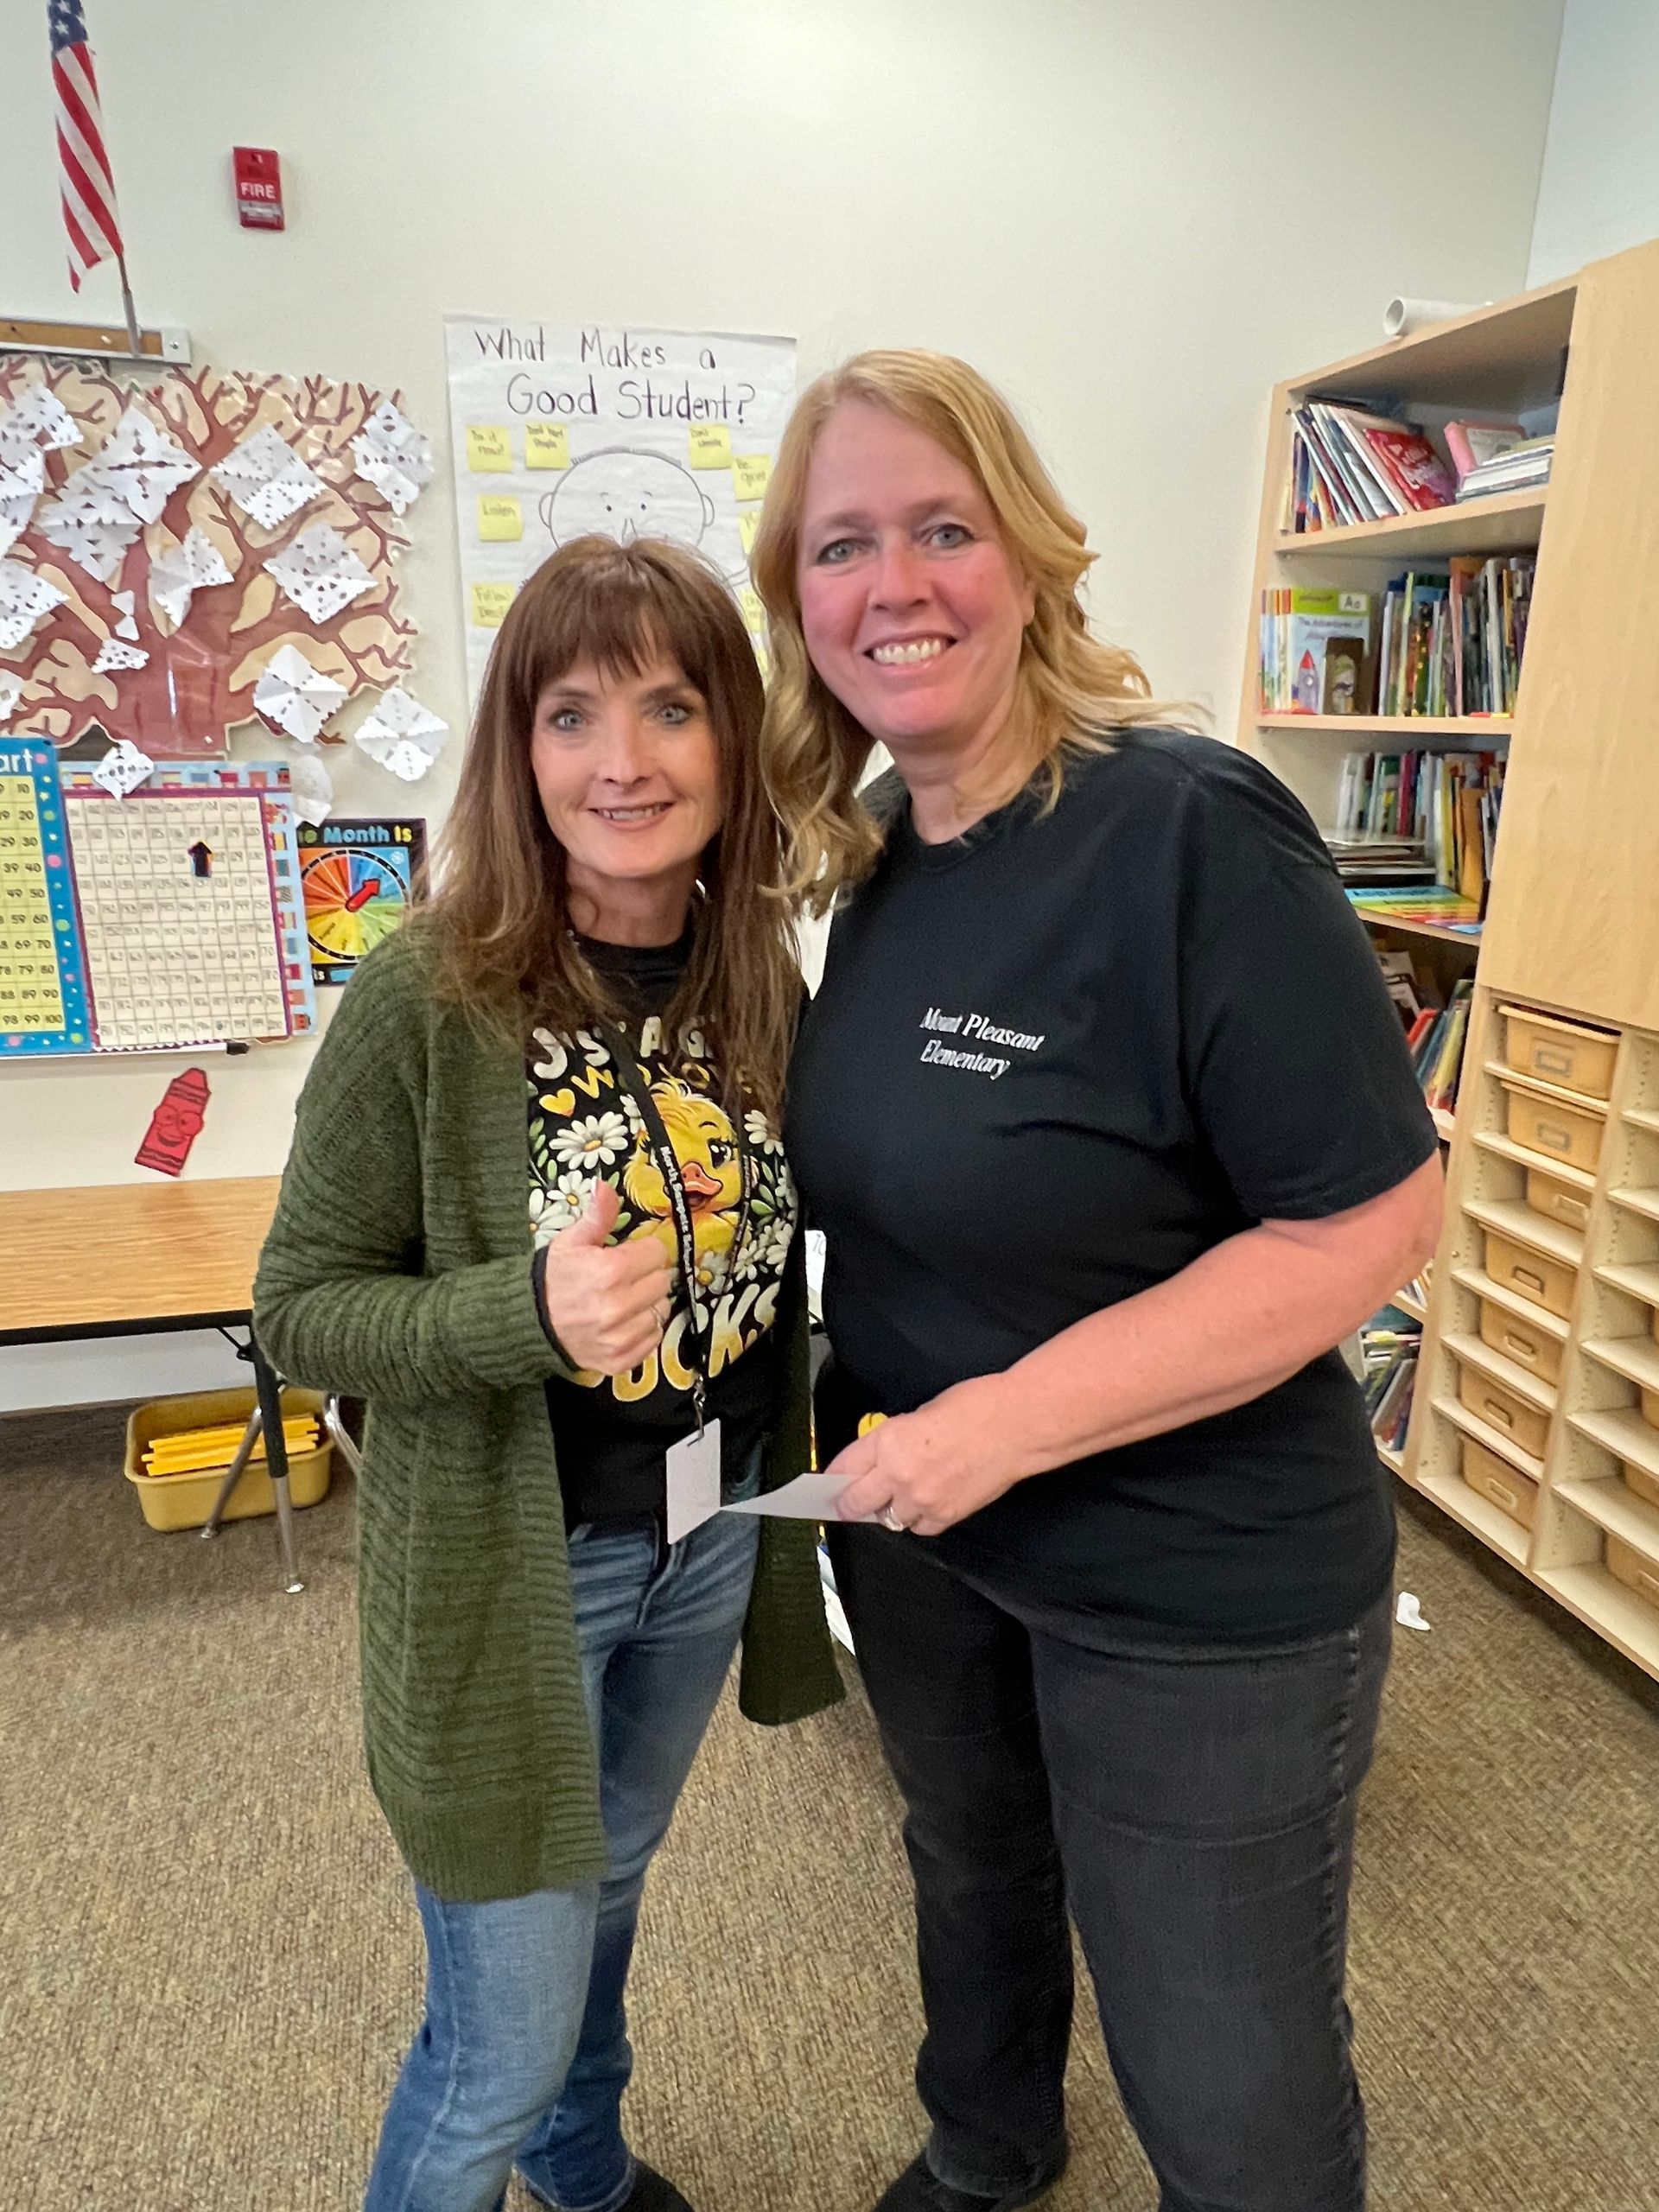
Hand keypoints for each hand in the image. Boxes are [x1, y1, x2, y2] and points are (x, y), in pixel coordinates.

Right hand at [538, 1181, 673, 1376]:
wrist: (529, 1323)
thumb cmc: (553, 1278)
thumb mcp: (571, 1242)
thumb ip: (597, 1216)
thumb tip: (606, 1185)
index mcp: (610, 1271)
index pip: (657, 1253)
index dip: (643, 1251)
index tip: (630, 1255)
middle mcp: (619, 1305)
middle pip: (662, 1281)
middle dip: (647, 1276)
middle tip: (625, 1278)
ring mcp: (621, 1336)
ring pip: (661, 1310)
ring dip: (648, 1303)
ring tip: (624, 1300)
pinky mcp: (621, 1358)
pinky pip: (653, 1338)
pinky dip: (644, 1329)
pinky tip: (624, 1322)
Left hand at [829, 1382, 1027, 1536]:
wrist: (1016, 1426)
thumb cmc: (976, 1407)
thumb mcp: (919, 1413)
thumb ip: (895, 1440)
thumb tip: (882, 1459)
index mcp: (888, 1440)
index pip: (844, 1469)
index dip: (834, 1480)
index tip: (830, 1486)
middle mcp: (898, 1473)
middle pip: (856, 1503)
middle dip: (850, 1503)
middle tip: (848, 1503)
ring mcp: (922, 1499)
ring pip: (888, 1519)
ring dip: (889, 1510)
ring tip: (899, 1496)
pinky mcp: (945, 1516)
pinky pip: (919, 1528)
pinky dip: (918, 1519)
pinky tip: (925, 1504)